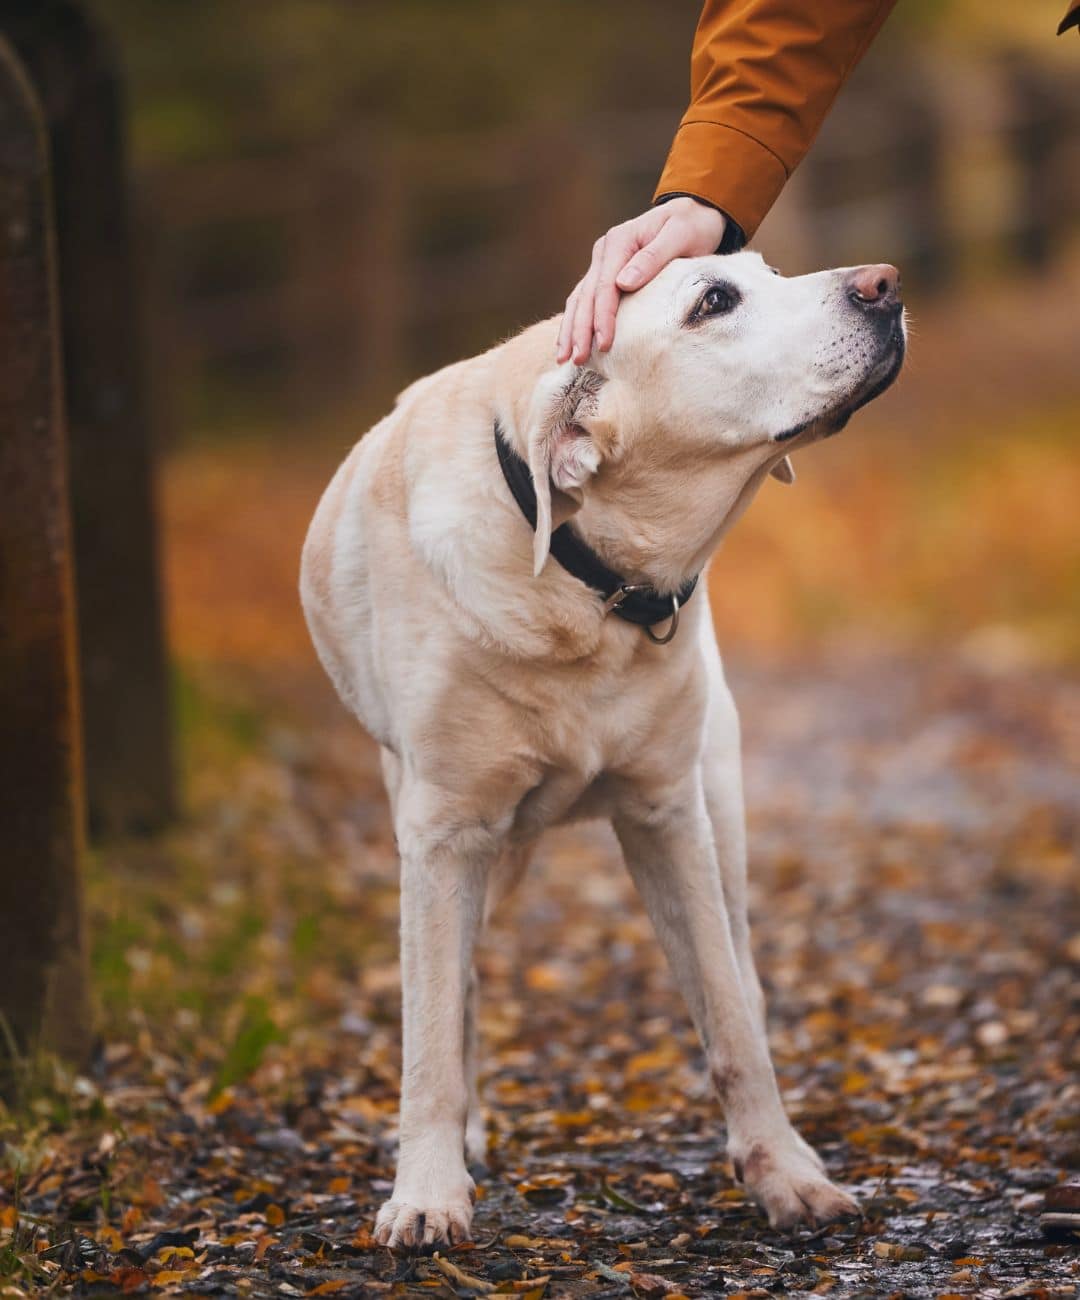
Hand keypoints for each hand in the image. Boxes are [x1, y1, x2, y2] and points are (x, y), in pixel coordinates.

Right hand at [556, 196, 726, 364]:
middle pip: (586, 296)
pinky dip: (575, 320)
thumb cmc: (691, 226)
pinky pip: (585, 299)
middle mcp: (605, 251)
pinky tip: (570, 341)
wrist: (693, 213)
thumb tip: (623, 283)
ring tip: (564, 357)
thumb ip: (652, 258)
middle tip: (579, 359)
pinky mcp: (605, 272)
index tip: (604, 344)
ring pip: (579, 299)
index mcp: (619, 240)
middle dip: (580, 330)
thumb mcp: (679, 236)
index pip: (605, 286)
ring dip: (571, 329)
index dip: (602, 317)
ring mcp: (602, 261)